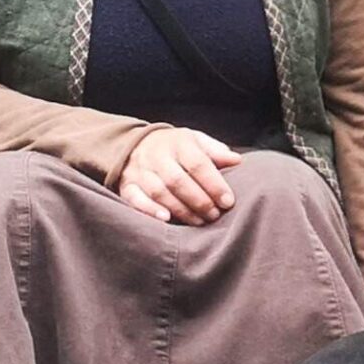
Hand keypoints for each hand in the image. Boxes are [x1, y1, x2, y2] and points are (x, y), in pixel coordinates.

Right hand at [117, 125, 239, 223]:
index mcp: (178, 142)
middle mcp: (157, 155)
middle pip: (178, 180)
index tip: (228, 201)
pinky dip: (150, 209)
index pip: (198, 163)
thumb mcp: (196, 141)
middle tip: (215, 215)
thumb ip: (215, 151)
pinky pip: (135, 198)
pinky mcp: (127, 185)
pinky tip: (166, 219)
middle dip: (199, 201)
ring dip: (181, 210)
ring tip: (200, 221)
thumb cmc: (175, 147)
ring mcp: (139, 170)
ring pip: (159, 192)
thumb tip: (237, 160)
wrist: (136, 144)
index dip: (214, 184)